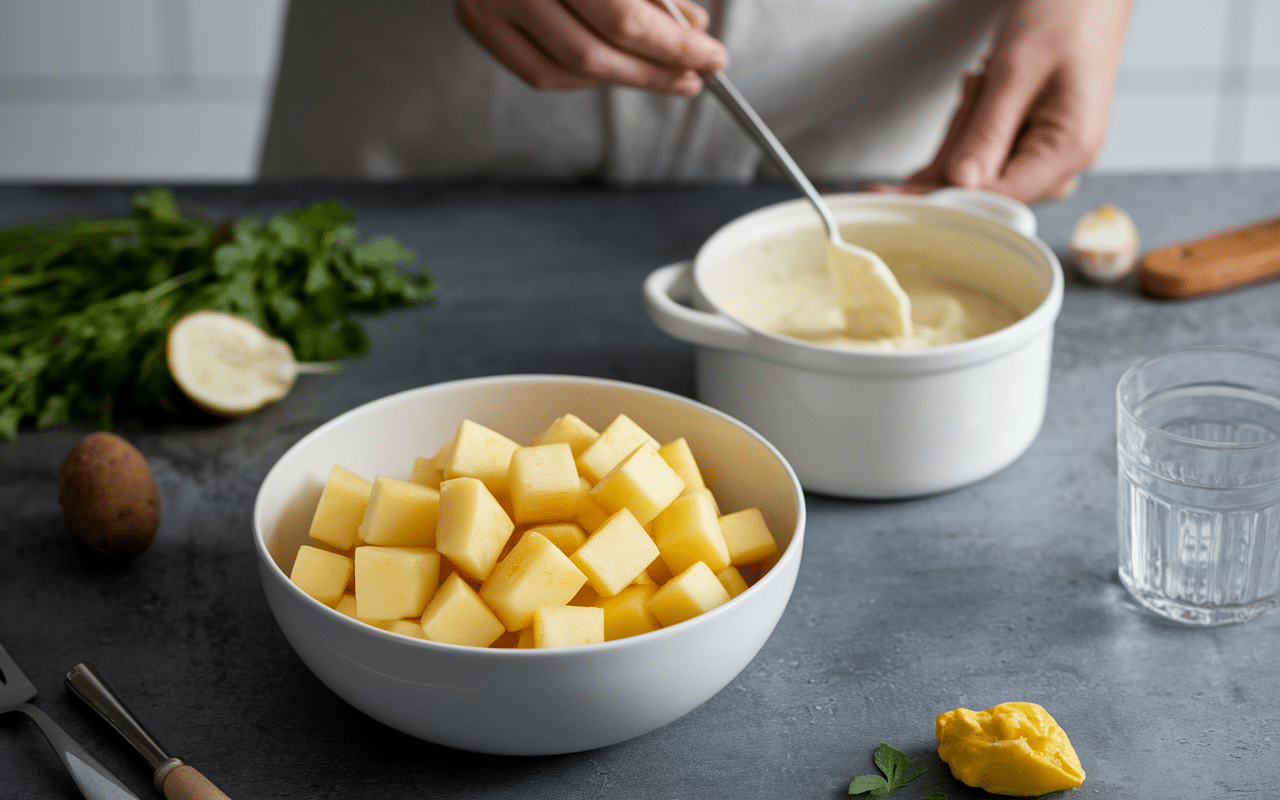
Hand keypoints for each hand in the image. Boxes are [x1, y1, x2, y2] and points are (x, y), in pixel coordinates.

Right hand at [456, 0, 728, 95]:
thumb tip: (691, 29)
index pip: (623, 17)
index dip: (673, 46)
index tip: (712, 57)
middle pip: (593, 51)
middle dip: (653, 71)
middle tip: (694, 75)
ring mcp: (485, 2)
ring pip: (567, 69)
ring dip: (624, 78)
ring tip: (663, 74)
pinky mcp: (476, 21)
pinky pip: (540, 72)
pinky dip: (585, 77)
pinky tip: (617, 68)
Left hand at [885, 0, 1132, 203]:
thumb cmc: (1065, 18)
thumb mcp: (1015, 73)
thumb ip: (986, 134)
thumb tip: (958, 186)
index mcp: (1069, 152)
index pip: (992, 200)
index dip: (939, 197)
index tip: (893, 194)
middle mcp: (1061, 169)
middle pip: (976, 188)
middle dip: (957, 143)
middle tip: (976, 88)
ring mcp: (1043, 164)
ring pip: (969, 173)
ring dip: (963, 128)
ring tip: (990, 82)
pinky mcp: (1027, 154)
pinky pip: (976, 158)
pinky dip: (966, 129)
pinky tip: (983, 94)